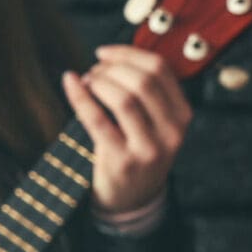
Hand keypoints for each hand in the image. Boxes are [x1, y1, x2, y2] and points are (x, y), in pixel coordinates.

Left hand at [67, 44, 192, 216]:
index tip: (103, 53)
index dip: (128, 54)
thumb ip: (144, 92)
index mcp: (182, 115)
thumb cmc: (137, 150)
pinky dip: (80, 96)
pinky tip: (70, 83)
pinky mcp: (123, 161)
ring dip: (99, 82)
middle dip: (112, 68)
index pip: (160, 69)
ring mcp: (149, 148)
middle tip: (93, 72)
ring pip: (124, 99)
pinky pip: (97, 120)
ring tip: (86, 83)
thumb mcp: (155, 123)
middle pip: (144, 81)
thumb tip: (110, 56)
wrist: (133, 199)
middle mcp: (172, 131)